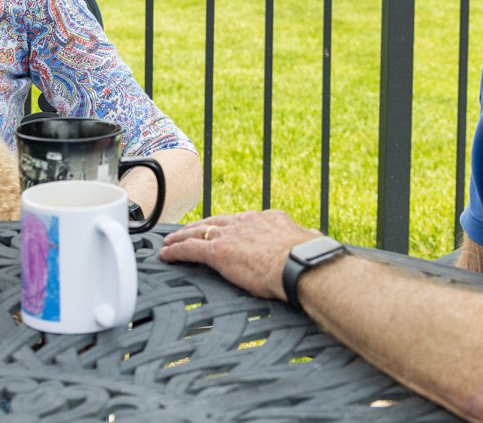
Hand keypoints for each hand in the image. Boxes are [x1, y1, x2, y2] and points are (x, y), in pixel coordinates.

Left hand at [159, 210, 320, 300]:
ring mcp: (230, 235)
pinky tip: (165, 255)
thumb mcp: (309, 243)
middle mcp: (246, 222)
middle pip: (215, 222)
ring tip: (169, 242)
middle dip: (199, 226)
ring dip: (181, 237)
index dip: (229, 226)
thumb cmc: (309, 259)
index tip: (223, 230)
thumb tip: (317, 242)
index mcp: (268, 219)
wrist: (299, 264)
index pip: (242, 221)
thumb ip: (307, 241)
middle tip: (186, 231)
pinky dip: (176, 251)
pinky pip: (190, 248)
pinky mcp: (218, 251)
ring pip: (198, 232)